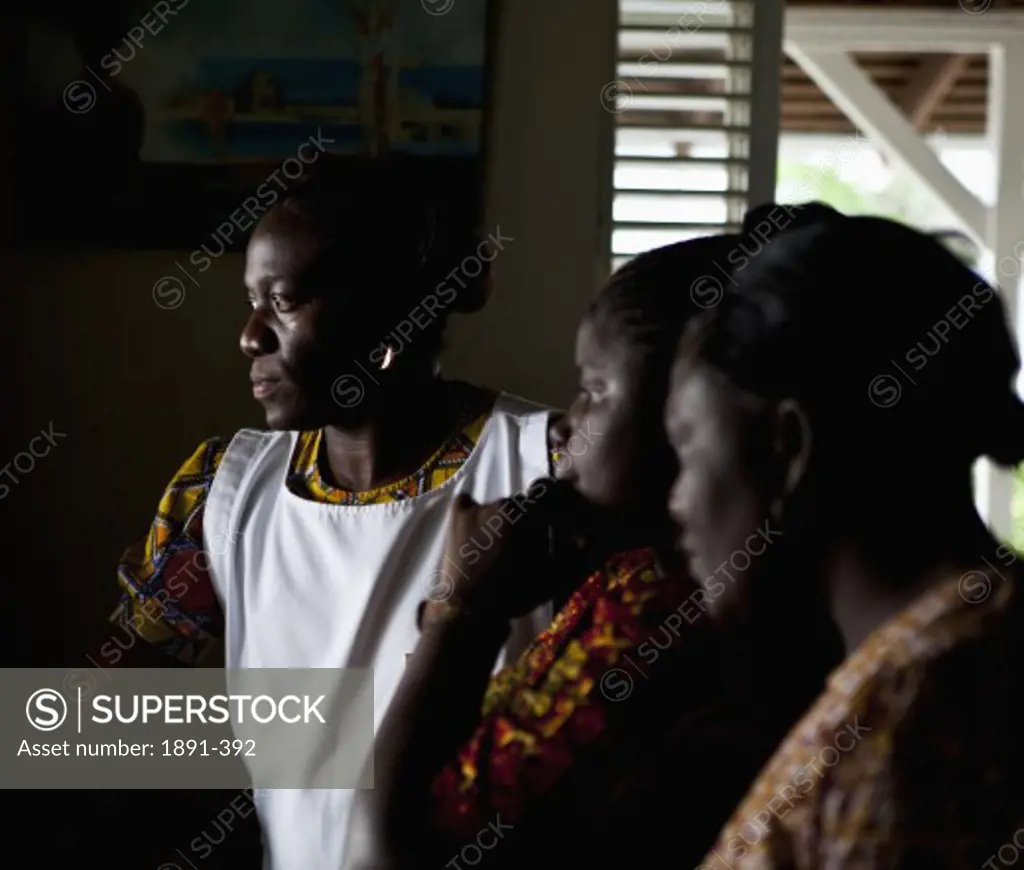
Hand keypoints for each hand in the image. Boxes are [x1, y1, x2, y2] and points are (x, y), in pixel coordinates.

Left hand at [428, 478, 585, 623]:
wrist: (472, 609)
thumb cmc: (516, 593)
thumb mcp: (552, 577)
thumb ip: (571, 556)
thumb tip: (586, 540)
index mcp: (530, 514)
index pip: (544, 501)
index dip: (546, 515)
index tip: (544, 530)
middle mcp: (505, 503)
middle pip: (518, 506)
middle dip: (521, 522)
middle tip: (517, 546)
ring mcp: (478, 508)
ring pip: (494, 507)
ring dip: (497, 520)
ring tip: (493, 546)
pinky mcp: (457, 516)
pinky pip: (466, 502)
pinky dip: (471, 511)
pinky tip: (472, 528)